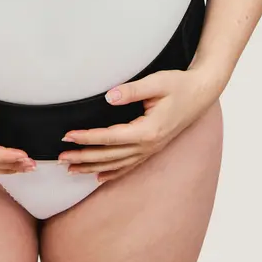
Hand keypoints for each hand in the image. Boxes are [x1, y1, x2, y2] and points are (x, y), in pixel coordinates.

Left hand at [57, 68, 216, 183]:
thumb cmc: (179, 85)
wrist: (201, 93)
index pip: (109, 137)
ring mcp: (150, 150)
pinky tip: (98, 178)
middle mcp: (148, 145)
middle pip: (109, 156)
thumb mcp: (156, 82)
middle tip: (60, 157)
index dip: (87, 137)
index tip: (67, 135)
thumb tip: (108, 97)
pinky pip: (129, 166)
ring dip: (92, 167)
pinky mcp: (152, 149)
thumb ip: (132, 90)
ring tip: (71, 169)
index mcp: (148, 130)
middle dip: (83, 157)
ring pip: (116, 165)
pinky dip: (112, 173)